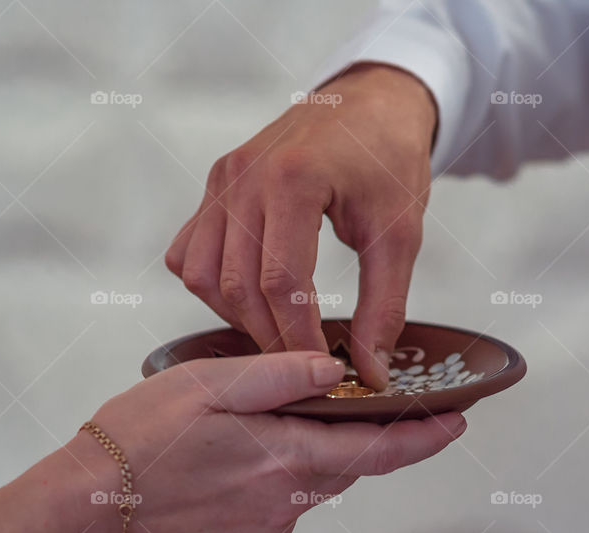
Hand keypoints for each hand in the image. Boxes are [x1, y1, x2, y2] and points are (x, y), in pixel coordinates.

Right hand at [63, 351, 465, 532]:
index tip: (457, 421)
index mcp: (282, 457)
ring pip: (312, 486)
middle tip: (347, 406)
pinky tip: (235, 466)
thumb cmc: (137, 440)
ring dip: (308, 457)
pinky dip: (277, 482)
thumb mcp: (205, 384)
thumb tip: (334, 369)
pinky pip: (282, 511)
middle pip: (346, 467)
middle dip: (359, 437)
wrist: (84, 512)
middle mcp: (284, 504)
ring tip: (260, 431)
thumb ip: (277, 375)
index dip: (423, 436)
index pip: (376, 449)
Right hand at [165, 64, 437, 388]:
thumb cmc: (388, 161)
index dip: (300, 337)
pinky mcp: (215, 184)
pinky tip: (251, 296)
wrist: (369, 104)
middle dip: (269, 335)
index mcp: (295, 179)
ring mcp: (223, 178)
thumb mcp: (399, 233)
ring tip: (278, 331)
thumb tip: (370, 372)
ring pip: (202, 273)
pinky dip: (210, 285)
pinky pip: (189, 250)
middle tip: (303, 364)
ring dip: (235, 314)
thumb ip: (384, 306)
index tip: (324, 369)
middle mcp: (246, 176)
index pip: (281, 283)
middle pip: (237, 284)